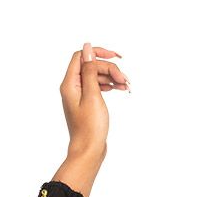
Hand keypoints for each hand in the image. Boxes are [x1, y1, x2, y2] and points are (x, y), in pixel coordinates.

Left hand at [59, 42, 126, 156]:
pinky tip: (120, 88)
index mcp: (69, 84)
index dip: (98, 53)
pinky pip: (98, 86)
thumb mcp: (92, 94)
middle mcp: (71, 87)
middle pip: (92, 66)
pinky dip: (110, 85)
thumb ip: (90, 70)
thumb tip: (87, 48)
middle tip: (125, 79)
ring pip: (97, 76)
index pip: (81, 56)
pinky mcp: (87, 102)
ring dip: (113, 77)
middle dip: (110, 69)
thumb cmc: (90, 125)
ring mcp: (79, 95)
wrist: (89, 149)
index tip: (116, 57)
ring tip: (127, 86)